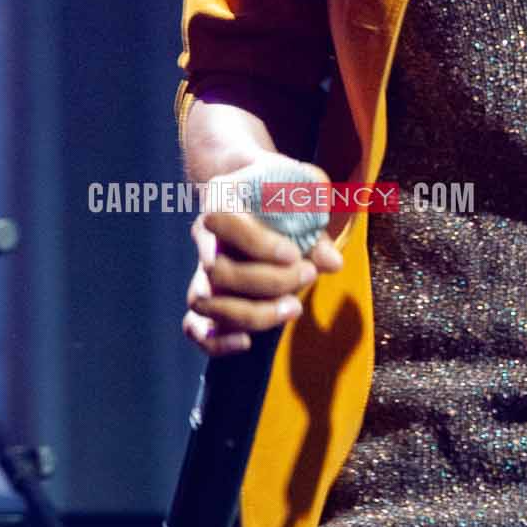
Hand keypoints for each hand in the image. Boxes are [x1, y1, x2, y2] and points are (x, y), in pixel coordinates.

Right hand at [181, 160, 342, 357]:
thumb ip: (315, 219)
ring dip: (250, 315)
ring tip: (293, 308)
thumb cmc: (281, 183)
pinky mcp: (209, 295)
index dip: (258, 243)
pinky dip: (214, 341)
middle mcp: (205, 235)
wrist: (253, 184)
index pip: (224, 222)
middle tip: (309, 274)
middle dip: (268, 282)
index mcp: (222, 197)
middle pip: (218, 272)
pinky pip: (194, 326)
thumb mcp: (302, 185)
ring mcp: (203, 268)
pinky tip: (245, 343)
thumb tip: (332, 263)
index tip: (294, 254)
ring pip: (205, 302)